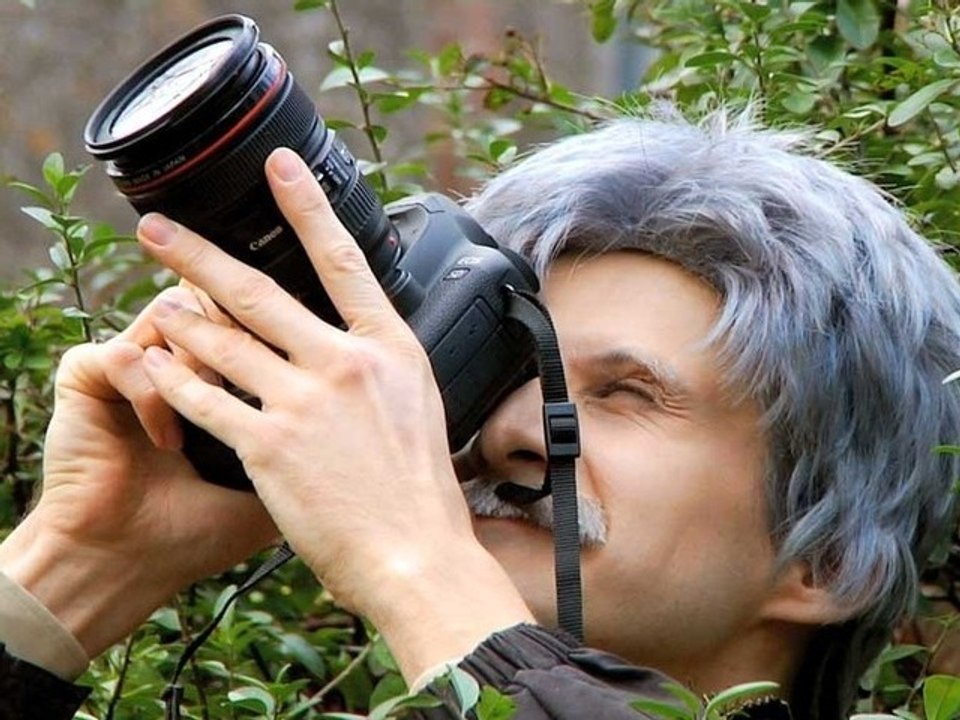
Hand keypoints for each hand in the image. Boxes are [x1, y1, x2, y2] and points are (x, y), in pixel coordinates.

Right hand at [0, 287, 276, 656]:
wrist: (131, 566)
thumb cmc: (206, 527)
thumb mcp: (278, 473)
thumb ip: (313, 426)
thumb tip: (370, 399)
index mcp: (219, 366)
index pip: (252, 308)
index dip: (273, 309)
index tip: (303, 342)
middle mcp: (173, 352)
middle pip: (217, 293)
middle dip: (242, 324)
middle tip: (264, 372)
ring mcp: (131, 360)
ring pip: (176, 315)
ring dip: (201, 359)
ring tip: (218, 409)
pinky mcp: (87, 376)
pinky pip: (128, 356)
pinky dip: (154, 397)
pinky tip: (166, 442)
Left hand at [137, 148, 533, 680]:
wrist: (417, 555)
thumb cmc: (421, 491)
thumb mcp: (419, 405)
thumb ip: (381, 364)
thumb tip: (356, 338)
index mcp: (388, 348)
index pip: (343, 259)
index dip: (308, 206)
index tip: (281, 165)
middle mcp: (344, 363)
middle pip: (259, 291)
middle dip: (199, 255)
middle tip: (157, 230)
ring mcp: (304, 402)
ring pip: (224, 342)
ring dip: (180, 318)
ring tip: (154, 302)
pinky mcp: (269, 446)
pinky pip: (207, 402)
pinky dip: (175, 380)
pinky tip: (154, 366)